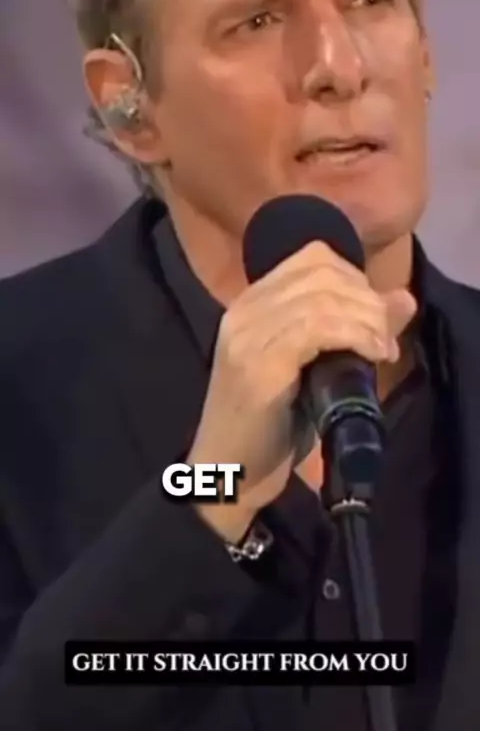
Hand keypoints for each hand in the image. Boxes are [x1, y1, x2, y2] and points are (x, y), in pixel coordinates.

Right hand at [188, 242, 416, 542]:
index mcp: (252, 303)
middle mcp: (245, 309)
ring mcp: (248, 334)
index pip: (311, 257)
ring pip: (323, 297)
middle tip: (384, 337)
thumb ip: (353, 330)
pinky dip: (356, 336)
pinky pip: (317, 327)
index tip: (373, 315)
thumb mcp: (317, 369)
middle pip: (322, 271)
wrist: (228, 473)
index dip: (354, 277)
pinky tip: (372, 355)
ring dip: (367, 320)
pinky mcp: (258, 364)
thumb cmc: (271, 426)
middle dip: (366, 299)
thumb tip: (403, 298)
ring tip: (382, 350)